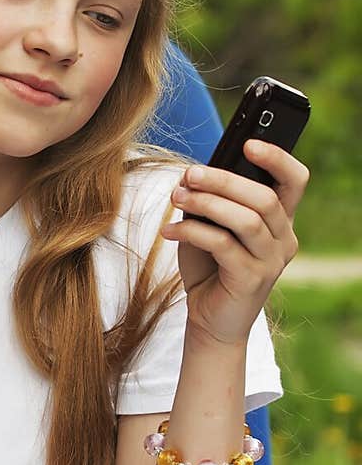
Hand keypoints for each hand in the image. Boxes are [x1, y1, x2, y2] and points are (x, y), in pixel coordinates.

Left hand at [161, 139, 309, 346]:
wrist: (209, 321)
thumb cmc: (209, 269)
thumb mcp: (212, 228)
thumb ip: (213, 202)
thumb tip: (194, 174)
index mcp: (279, 221)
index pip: (294, 181)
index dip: (277, 158)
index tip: (248, 143)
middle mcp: (283, 239)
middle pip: (264, 197)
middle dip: (224, 180)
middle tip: (190, 174)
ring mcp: (271, 261)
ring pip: (247, 219)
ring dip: (207, 204)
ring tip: (177, 199)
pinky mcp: (251, 280)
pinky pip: (223, 245)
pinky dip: (193, 232)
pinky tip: (169, 231)